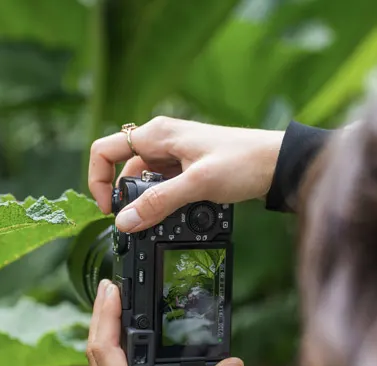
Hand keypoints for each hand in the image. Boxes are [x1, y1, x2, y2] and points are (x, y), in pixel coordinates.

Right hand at [88, 116, 284, 232]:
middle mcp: (161, 140)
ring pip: (143, 181)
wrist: (277, 163)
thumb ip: (158, 202)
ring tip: (166, 218)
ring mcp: (174, 154)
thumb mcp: (197, 185)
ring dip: (148, 202)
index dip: (98, 180)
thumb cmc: (243, 162)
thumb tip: (124, 221)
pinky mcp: (186, 167)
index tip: (110, 208)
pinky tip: (180, 213)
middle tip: (140, 220)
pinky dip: (165, 201)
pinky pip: (163, 186)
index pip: (104, 151)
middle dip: (126, 197)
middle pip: (122, 170)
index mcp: (156, 134)